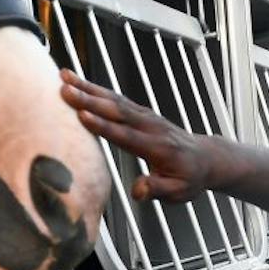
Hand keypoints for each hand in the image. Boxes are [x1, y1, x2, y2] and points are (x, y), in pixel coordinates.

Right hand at [59, 69, 223, 202]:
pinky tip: (77, 81)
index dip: (105, 127)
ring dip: (88, 88)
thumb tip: (138, 191)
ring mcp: (146, 116)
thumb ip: (158, 190)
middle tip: (64, 90)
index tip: (83, 116)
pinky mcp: (140, 112)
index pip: (127, 136)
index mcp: (157, 147)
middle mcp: (151, 126)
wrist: (205, 159)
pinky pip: (116, 98)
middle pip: (117, 111)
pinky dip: (96, 88)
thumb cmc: (189, 178)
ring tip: (63, 77)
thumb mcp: (179, 192)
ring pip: (114, 100)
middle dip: (89, 100)